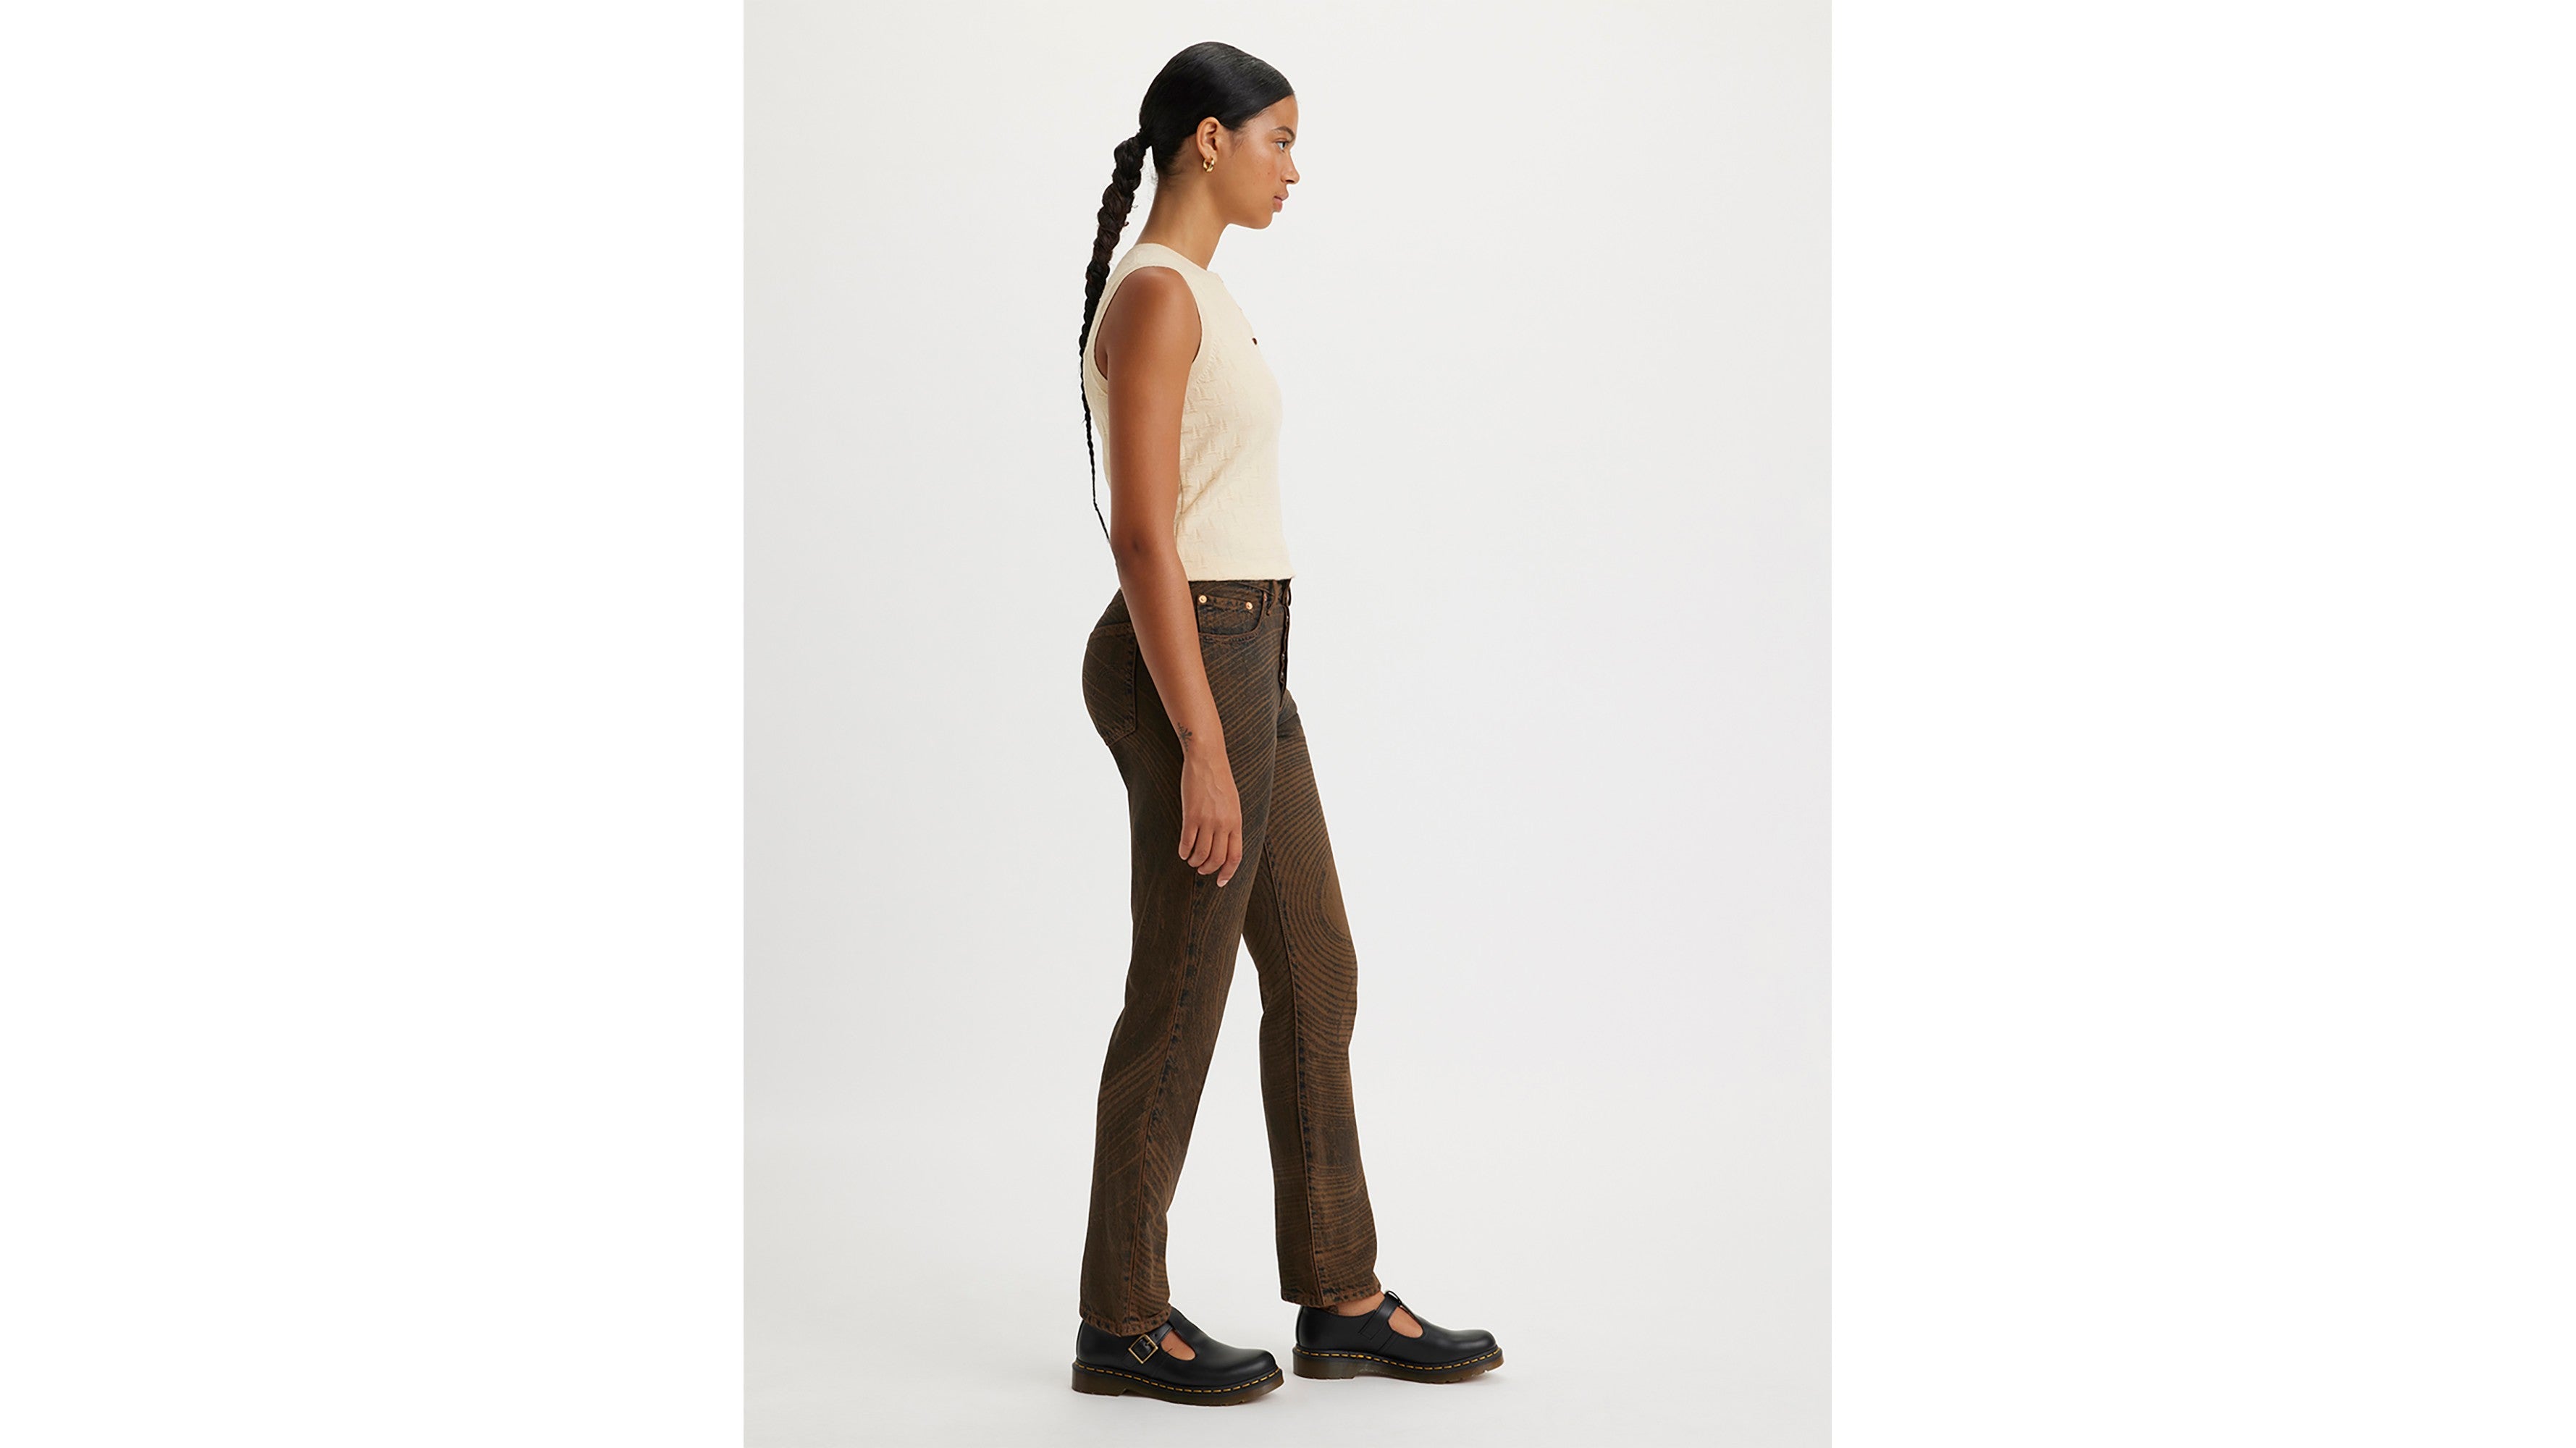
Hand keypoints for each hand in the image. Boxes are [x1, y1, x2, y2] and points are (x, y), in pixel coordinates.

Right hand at [1178, 748, 1243, 885]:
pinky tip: (1182, 851)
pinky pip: (1187, 841)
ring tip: (1191, 860)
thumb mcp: (1233, 803)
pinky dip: (1184, 851)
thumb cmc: (1220, 780)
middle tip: (1201, 870)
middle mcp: (1224, 824)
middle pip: (1217, 859)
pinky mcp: (1191, 815)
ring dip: (1194, 861)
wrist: (1207, 760)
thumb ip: (1231, 823)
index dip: (1228, 872)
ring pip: (1201, 854)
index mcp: (1236, 822)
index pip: (1235, 856)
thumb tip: (1225, 843)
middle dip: (1208, 869)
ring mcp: (1207, 820)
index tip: (1221, 882)